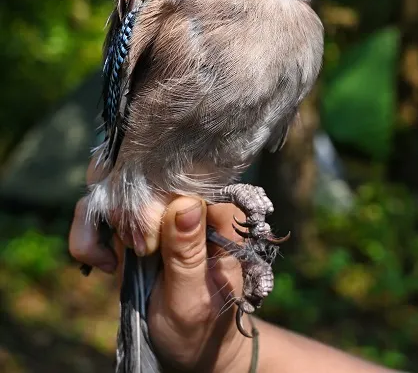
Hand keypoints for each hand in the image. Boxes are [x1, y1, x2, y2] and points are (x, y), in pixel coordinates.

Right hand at [69, 193, 252, 372]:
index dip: (156, 204)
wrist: (189, 349)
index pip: (182, 181)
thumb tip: (185, 204)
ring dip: (100, 226)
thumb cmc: (202, 328)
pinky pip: (98, 209)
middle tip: (136, 256)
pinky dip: (88, 235)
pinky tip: (104, 263)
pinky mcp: (133, 222)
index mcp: (219, 214)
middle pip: (143, 177)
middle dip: (126, 217)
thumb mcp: (194, 297)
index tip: (148, 246)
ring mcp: (157, 209)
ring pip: (116, 189)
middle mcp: (188, 201)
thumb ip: (188, 252)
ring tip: (114, 264)